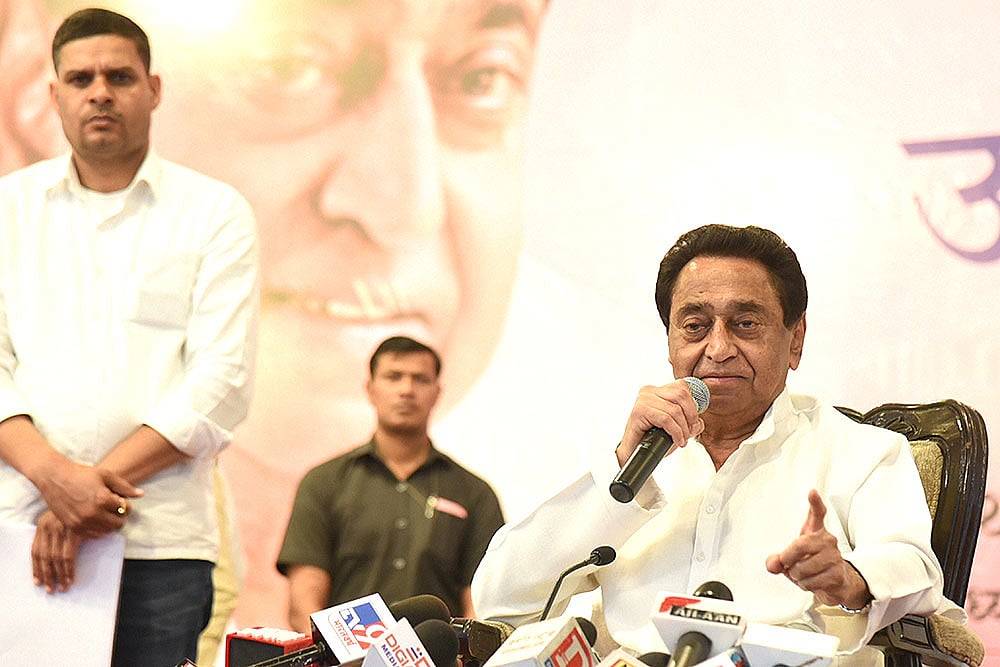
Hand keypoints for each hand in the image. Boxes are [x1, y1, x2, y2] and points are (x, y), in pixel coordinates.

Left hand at [31, 510, 83, 592]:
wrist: (96, 492)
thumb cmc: (82, 506)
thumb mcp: (64, 518)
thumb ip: (57, 534)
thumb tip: (55, 558)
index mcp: (43, 524)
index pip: (35, 551)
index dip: (36, 568)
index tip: (38, 581)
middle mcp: (49, 526)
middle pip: (43, 557)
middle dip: (46, 576)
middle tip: (50, 589)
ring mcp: (61, 529)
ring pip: (54, 559)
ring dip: (58, 576)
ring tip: (62, 587)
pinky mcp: (74, 532)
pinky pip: (68, 557)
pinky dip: (68, 570)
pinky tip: (70, 579)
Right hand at [35, 458, 140, 538]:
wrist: (55, 478)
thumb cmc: (82, 474)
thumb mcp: (106, 475)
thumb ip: (124, 487)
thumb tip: (141, 494)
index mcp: (103, 499)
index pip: (125, 510)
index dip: (126, 505)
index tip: (119, 500)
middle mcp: (93, 513)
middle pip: (118, 524)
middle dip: (119, 516)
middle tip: (114, 508)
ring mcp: (81, 522)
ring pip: (106, 531)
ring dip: (109, 524)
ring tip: (104, 512)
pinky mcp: (73, 527)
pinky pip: (93, 535)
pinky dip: (98, 529)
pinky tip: (95, 518)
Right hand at [617, 380, 704, 465]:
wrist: (634, 453)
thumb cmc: (653, 440)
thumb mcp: (677, 429)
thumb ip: (691, 423)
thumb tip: (698, 422)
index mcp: (657, 390)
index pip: (682, 387)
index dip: (693, 405)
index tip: (692, 422)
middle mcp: (649, 391)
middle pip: (681, 395)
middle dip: (690, 416)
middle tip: (689, 432)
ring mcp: (643, 400)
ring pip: (675, 409)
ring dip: (683, 428)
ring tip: (682, 439)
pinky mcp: (639, 411)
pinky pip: (666, 419)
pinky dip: (676, 432)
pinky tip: (677, 440)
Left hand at [765, 489, 871, 608]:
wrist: (838, 583)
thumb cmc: (813, 564)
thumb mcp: (791, 559)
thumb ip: (777, 559)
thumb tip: (772, 565)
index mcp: (816, 532)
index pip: (817, 513)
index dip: (815, 502)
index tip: (812, 492)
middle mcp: (827, 541)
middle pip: (799, 545)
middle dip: (788, 559)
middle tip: (789, 565)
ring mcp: (834, 557)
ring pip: (802, 568)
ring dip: (797, 576)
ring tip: (804, 574)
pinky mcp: (837, 574)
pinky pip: (811, 582)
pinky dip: (806, 585)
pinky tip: (814, 582)